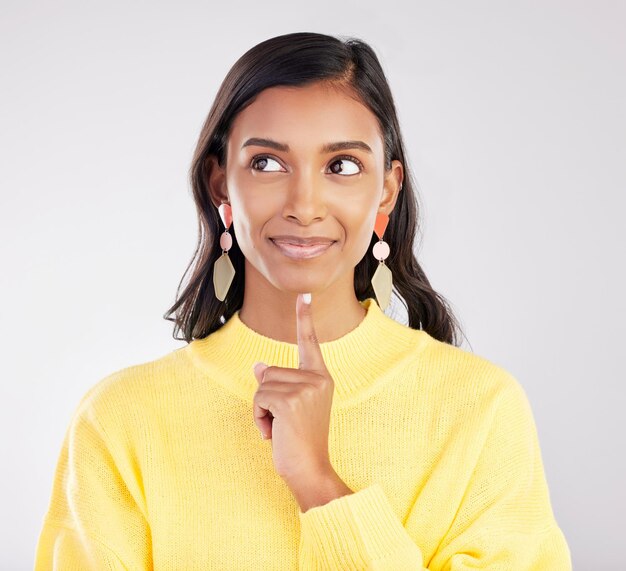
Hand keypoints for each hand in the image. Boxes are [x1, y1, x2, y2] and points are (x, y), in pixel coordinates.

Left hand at [252, 292, 334, 482]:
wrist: (310, 469)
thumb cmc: (299, 440)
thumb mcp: (290, 407)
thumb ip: (279, 384)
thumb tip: (259, 366)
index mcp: (320, 377)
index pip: (309, 342)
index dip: (304, 318)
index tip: (305, 294)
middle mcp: (317, 379)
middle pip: (269, 370)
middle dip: (266, 397)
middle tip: (283, 422)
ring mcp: (306, 388)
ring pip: (262, 384)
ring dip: (262, 410)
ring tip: (280, 428)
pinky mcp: (291, 400)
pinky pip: (259, 398)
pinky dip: (259, 418)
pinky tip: (274, 433)